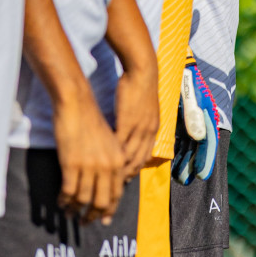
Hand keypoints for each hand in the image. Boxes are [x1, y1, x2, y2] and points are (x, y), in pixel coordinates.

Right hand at [52, 90, 126, 223]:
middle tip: (84, 223)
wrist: (77, 106)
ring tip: (68, 214)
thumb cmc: (91, 123)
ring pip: (84, 199)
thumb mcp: (109, 144)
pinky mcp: (72, 164)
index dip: (109, 210)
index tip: (102, 220)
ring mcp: (90, 166)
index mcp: (119, 160)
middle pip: (102, 201)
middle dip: (92, 216)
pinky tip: (60, 202)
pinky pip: (69, 191)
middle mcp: (108, 165)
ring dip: (75, 210)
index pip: (117, 193)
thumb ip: (111, 163)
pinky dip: (64, 200)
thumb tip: (106, 184)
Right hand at [113, 63, 158, 181]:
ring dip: (119, 166)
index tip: (124, 179)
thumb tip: (132, 138)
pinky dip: (113, 152)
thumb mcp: (144, 112)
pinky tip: (102, 159)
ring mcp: (140, 127)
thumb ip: (140, 126)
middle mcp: (149, 131)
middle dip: (126, 173)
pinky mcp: (129, 121)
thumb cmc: (140, 90)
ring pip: (129, 154)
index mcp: (153, 129)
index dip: (134, 169)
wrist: (142, 73)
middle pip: (137, 159)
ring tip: (106, 176)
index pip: (144, 156)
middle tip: (114, 183)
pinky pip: (121, 142)